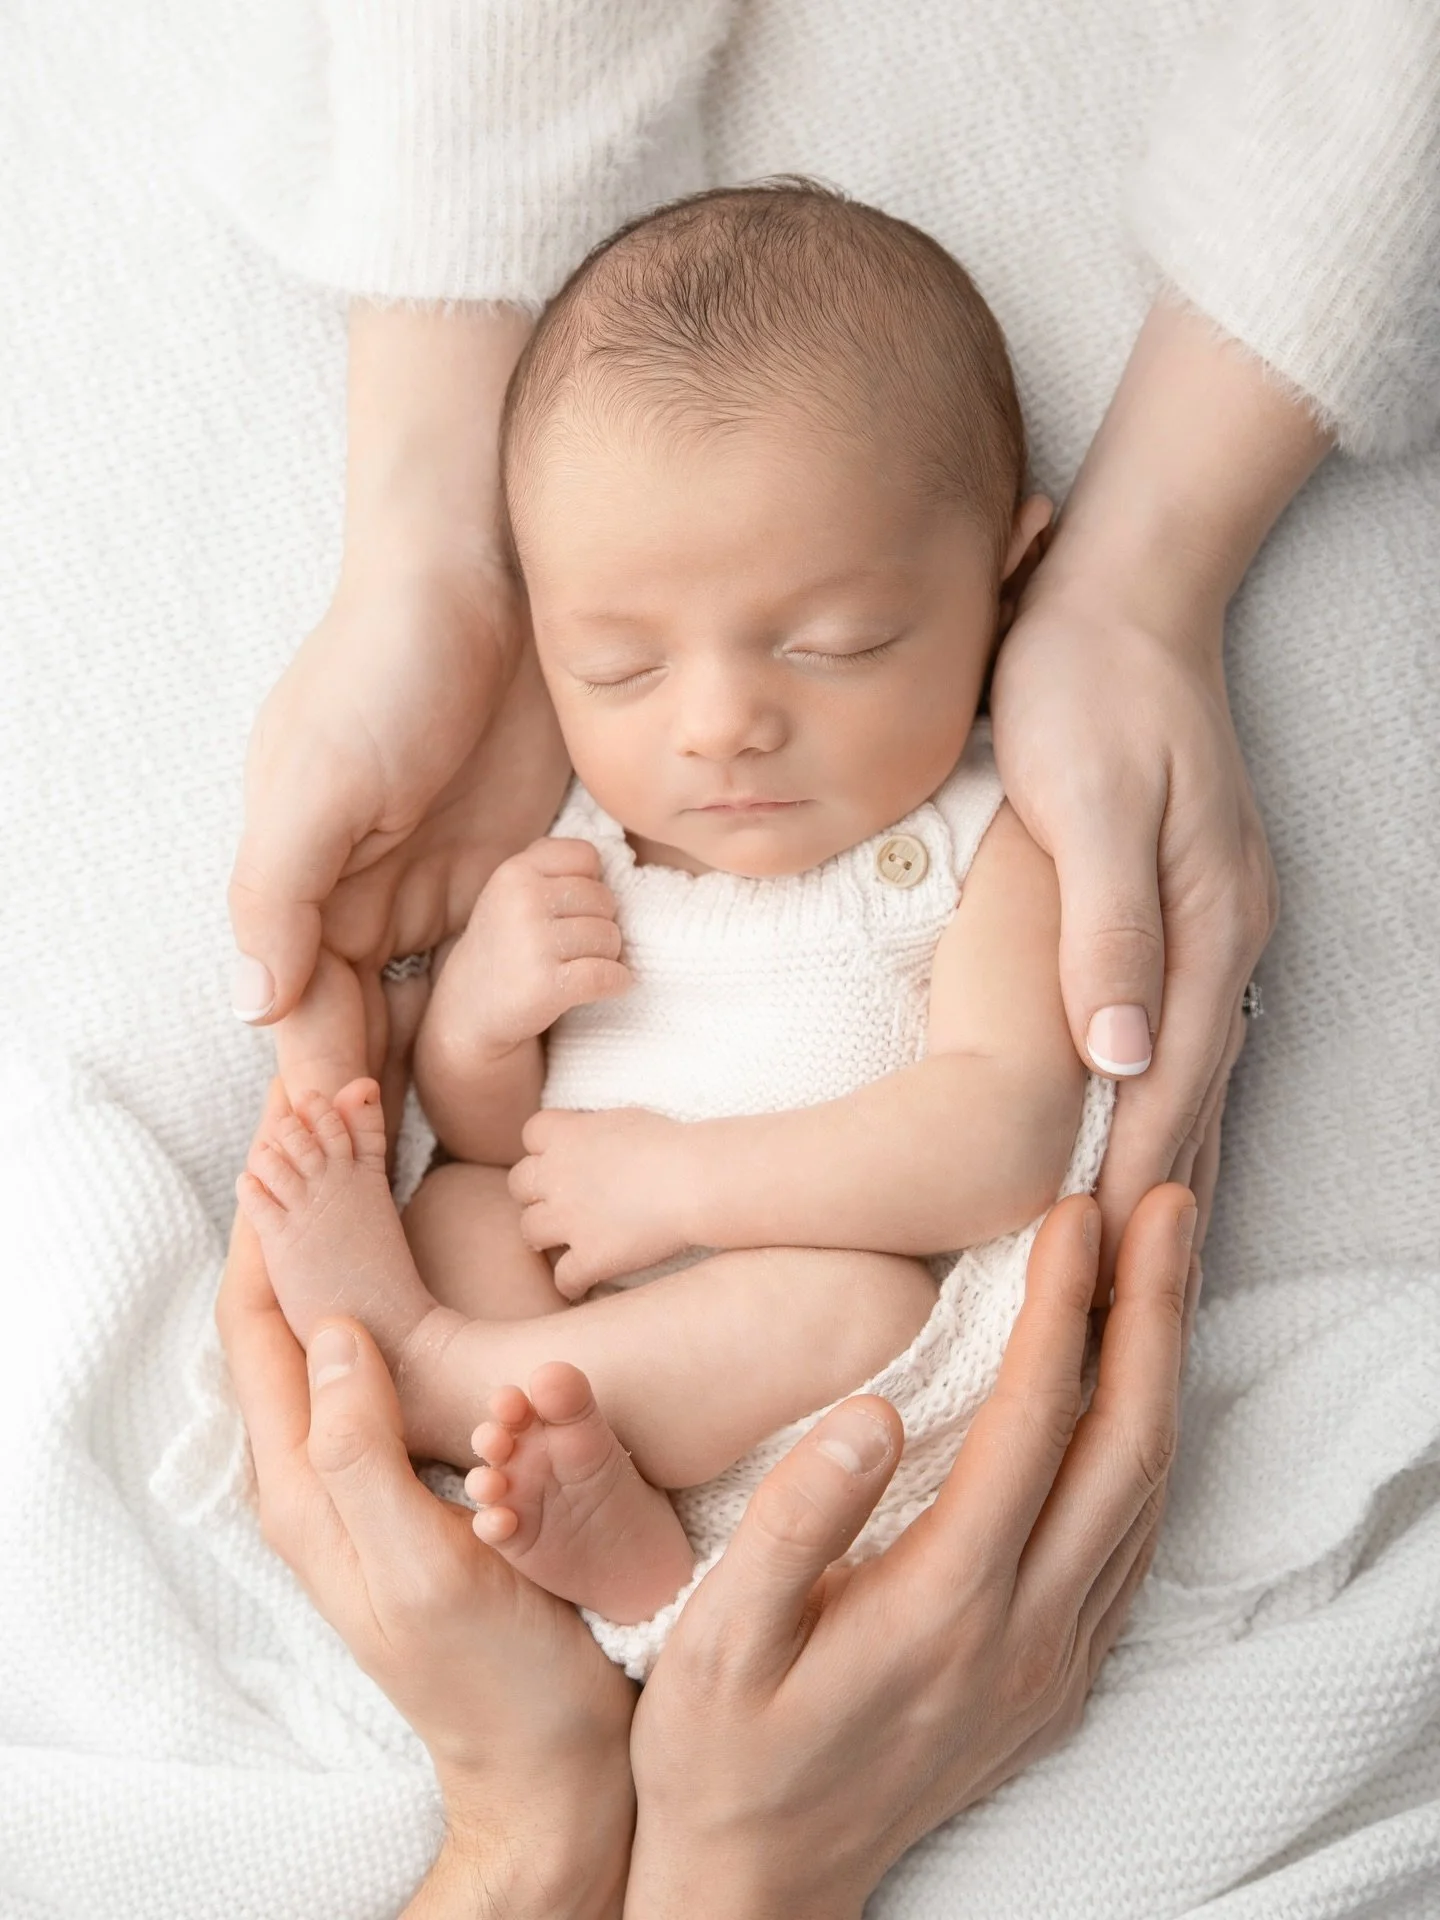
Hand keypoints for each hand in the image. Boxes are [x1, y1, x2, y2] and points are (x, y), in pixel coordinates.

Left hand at [218, 1092, 634, 1918]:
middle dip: (290, 1207)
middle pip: (280, 1310)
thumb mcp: (425, 1568)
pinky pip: (373, 1354)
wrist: (545, 1757)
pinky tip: (409, 1244)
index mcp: (306, 1483)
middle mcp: (317, 1469)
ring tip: (351, 1146)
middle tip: (319, 1109)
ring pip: (326, 1323)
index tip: (293, 1127)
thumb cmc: (493, 1672)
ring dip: (328, 1233)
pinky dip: (376, 1277)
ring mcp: (359, 1472)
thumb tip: (330, 1333)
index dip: (267, 1222)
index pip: (260, 1324)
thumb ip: (360, 1454)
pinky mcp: (407, 1478)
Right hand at [228, 303, 569, 1099]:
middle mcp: (365, 902)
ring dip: (445, 1073)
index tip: (342, 1168)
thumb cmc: (384, 670)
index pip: (306, 1017)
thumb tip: (252, 1005)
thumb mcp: (321, 779)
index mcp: (303, 890)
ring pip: (435, 1005)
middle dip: (377, 1104)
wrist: (482, 583)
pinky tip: (536, 1066)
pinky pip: (506, 956)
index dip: (320, 1091)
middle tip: (399, 1196)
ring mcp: (441, 886)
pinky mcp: (510, 865)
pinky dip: (513, 1007)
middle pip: (365, 1028)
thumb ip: (280, 892)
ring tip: (475, 1158)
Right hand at [447, 838, 631, 1058]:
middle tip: (576, 944)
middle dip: (600, 923)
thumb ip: (548, 863)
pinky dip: (618, 982)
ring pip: (610, 938)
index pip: (586, 856)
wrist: (469, 1008)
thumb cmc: (503, 943)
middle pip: (605, 899)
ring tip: (580, 964)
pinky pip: (609, 975)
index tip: (575, 905)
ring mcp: (535, 944)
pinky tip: (610, 984)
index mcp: (514, 872)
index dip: (591, 881)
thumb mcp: (509, 891)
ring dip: (607, 955)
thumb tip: (603, 862)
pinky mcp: (549, 985)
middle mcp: (523, 902)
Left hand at [509, 1106, 692, 1297]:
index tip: (565, 1157)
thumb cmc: (672, 1144)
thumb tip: (586, 1142)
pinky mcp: (589, 1257)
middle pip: (519, 1184)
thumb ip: (591, 1132)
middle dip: (537, 1192)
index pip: (532, 1134)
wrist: (695, 1180)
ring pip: (529, 1231)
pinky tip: (587, 1282)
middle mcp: (556, 1175)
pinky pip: (563, 1278)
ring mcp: (568, 1219)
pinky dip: (573, 1282)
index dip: (546, 1147)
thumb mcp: (623, 1119)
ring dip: (547, 1236)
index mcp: (567, 1135)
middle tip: (562, 1201)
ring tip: (570, 1240)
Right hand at [626, 1185, 1198, 1919]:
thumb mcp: (717, 1641)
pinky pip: (1130, 1539)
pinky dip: (1147, 1441)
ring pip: (1145, 1492)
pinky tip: (1134, 1387)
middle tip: (1162, 1202)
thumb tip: (872, 1406)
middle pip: (1126, 1447)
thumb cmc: (718, 1753)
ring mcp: (1052, 1661)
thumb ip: (798, 1521)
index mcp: (944, 1608)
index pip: (1033, 1425)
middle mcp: (1025, 1634)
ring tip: (1162, 1266)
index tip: (1074, 1211)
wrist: (757, 1885)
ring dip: (1162, 1368)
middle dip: (1151, 1312)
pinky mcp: (1054, 1675)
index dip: (1062, 1307)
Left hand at [993, 591, 1264, 1255]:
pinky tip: (1138, 1123)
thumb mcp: (1095, 803)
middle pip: (1195, 1096)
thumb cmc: (1090, 688)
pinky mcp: (1183, 901)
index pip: (1169, 1086)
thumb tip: (1122, 1061)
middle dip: (1157, 1196)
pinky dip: (1161, 1094)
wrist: (1123, 594)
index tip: (1090, 1268)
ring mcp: (1213, 919)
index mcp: (1205, 922)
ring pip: (1194, 1070)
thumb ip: (1110, 931)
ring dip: (1164, 1157)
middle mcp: (1224, 935)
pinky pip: (1181, 1026)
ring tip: (1130, 1248)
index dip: (1129, 1178)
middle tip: (1110, 1299)